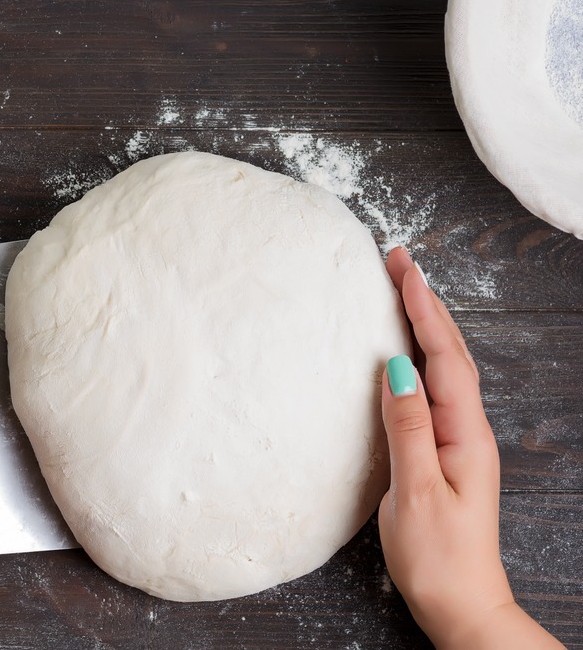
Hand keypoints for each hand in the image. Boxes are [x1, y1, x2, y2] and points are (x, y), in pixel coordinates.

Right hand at [378, 248, 562, 648]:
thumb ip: (406, 426)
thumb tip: (396, 367)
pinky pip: (434, 389)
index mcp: (464, 433)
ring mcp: (458, 440)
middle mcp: (467, 429)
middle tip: (399, 262)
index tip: (403, 267)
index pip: (444, 355)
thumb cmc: (437, 555)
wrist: (461, 603)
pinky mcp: (444, 451)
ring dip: (425, 324)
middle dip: (425, 303)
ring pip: (445, 367)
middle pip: (450, 351)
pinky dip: (421, 356)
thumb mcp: (414, 491)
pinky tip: (405, 352)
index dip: (423, 308)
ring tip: (403, 290)